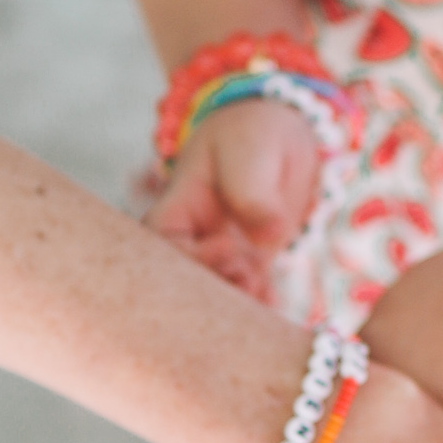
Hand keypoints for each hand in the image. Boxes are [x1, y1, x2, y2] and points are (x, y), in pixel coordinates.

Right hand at [146, 99, 319, 302]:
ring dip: (239, 307)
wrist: (280, 135)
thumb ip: (253, 192)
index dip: (190, 260)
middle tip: (249, 284)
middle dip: (213, 298)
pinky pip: (250, 298)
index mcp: (176, 212)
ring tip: (263, 293)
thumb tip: (266, 235)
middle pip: (185, 287)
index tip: (229, 248)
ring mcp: (221, 260)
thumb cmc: (253, 134)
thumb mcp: (250, 149)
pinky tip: (274, 302)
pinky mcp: (250, 268)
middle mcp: (193, 243)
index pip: (163, 251)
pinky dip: (261, 309)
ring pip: (218, 300)